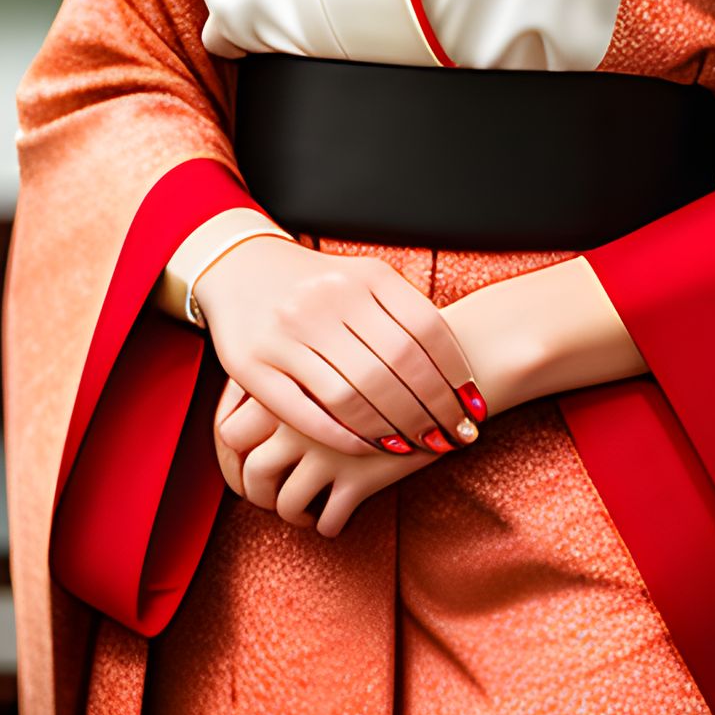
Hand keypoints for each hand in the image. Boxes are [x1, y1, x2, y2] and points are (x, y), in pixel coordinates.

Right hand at [192, 235, 484, 459]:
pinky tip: (368, 448)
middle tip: (455, 438)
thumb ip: (404, 312)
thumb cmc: (318, 284)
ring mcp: (286, 333)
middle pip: (395, 368)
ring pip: (353, 395)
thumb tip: (456, 371)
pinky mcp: (252, 366)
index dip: (455, 375)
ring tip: (418, 446)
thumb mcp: (363, 279)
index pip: (425, 331)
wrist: (241, 266)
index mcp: (364, 276)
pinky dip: (343, 436)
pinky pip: (306, 412)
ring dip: (393, 429)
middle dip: (432, 411)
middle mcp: (326, 301)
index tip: (473, 408)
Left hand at [213, 377, 444, 537]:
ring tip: (305, 510)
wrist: (445, 365)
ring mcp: (328, 450)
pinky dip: (328, 524)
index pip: (229, 432)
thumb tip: (253, 413)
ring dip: (291, 513)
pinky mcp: (360, 477)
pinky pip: (328, 519)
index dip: (233, 454)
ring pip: (285, 503)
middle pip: (250, 472)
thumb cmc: (386, 354)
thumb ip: (294, 376)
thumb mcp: (332, 352)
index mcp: (286, 382)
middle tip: (272, 494)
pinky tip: (339, 514)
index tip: (248, 460)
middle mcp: (299, 417)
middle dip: (256, 492)